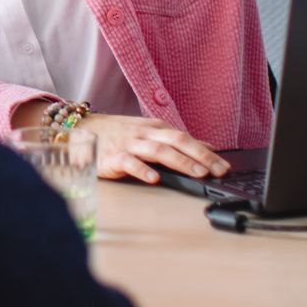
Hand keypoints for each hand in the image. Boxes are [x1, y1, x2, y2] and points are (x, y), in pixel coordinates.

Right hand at [82, 113, 228, 184]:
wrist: (81, 128)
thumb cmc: (117, 133)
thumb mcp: (148, 132)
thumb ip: (176, 140)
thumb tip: (207, 146)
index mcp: (155, 128)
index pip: (186, 139)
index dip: (207, 152)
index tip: (225, 167)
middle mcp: (144, 134)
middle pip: (176, 141)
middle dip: (200, 156)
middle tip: (219, 171)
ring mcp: (128, 144)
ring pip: (158, 150)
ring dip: (180, 161)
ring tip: (197, 173)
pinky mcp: (112, 156)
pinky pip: (128, 162)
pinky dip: (142, 169)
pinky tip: (154, 178)